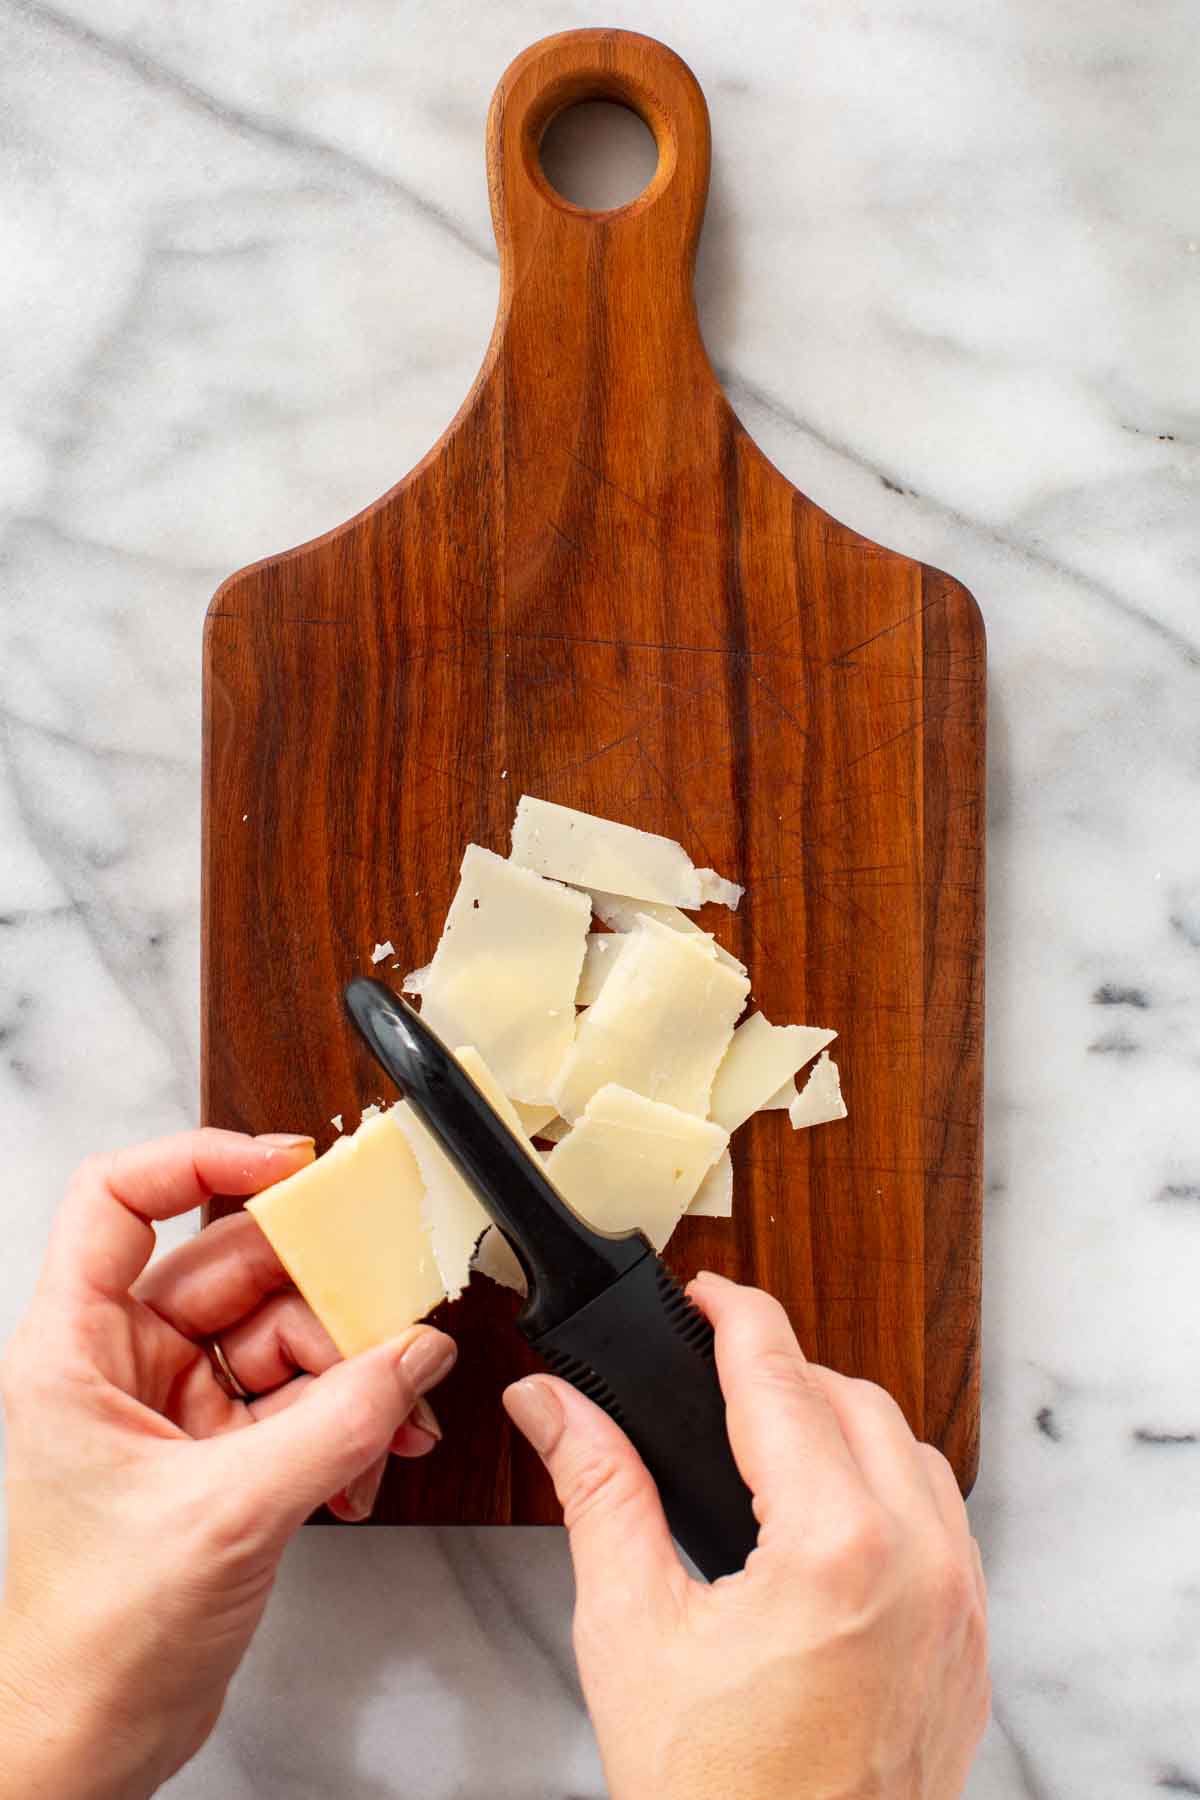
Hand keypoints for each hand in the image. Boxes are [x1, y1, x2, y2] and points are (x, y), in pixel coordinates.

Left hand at [0, 1129, 456, 1799]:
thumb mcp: (228, 1514)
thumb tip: (414, 1353)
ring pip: (282, 1333)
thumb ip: (337, 1422)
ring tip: (397, 1413)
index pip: (121, 1198)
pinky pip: (301, 1396)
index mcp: (76, 1350)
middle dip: (326, 1293)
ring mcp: (174, 1405)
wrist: (93, 1740)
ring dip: (353, 1368)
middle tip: (396, 1307)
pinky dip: (348, 1418)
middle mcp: (123, 1363)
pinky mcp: (219, 1448)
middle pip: (235, 1266)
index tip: (290, 1161)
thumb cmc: (92, 1640)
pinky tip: (374, 1459)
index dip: (203, 1156)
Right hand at [504, 1272, 987, 1799]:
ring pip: (909, 1451)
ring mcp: (959, 1606)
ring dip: (841, 1422)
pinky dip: (888, 1485)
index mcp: (834, 1548)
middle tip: (714, 1372)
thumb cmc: (715, 1797)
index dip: (734, 1315)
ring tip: (767, 1437)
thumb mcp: (631, 1631)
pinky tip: (831, 1509)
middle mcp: (918, 1563)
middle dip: (780, 1370)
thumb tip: (553, 1405)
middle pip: (852, 1399)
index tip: (703, 1293)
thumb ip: (598, 1490)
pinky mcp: (971, 1645)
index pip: (779, 1379)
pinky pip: (944, 1519)